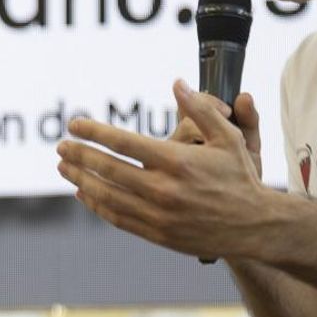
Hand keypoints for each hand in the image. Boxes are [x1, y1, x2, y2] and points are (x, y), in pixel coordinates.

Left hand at [56, 79, 272, 258]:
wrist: (255, 226)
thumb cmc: (240, 177)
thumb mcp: (229, 137)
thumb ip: (200, 109)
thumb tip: (177, 83)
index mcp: (178, 161)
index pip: (124, 143)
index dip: (94, 132)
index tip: (74, 123)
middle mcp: (164, 189)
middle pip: (108, 169)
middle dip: (80, 155)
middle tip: (61, 146)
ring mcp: (159, 214)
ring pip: (107, 195)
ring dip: (80, 179)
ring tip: (64, 166)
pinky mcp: (157, 234)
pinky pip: (117, 218)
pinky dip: (96, 204)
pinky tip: (83, 193)